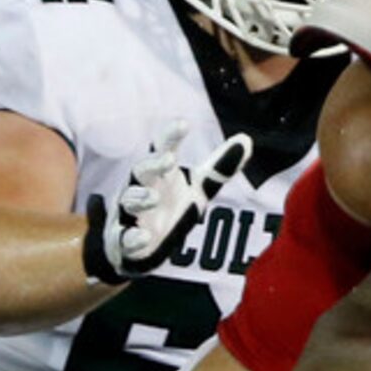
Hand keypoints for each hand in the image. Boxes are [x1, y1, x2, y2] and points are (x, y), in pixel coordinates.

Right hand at [86, 128, 253, 282]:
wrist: (142, 245)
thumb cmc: (170, 207)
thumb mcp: (198, 189)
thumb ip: (219, 169)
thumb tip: (246, 139)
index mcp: (159, 174)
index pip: (162, 148)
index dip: (171, 136)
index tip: (183, 124)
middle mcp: (141, 188)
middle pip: (142, 170)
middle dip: (153, 165)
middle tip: (169, 159)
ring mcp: (130, 214)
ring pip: (129, 201)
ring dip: (140, 197)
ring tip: (154, 197)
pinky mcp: (124, 240)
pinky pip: (124, 238)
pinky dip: (131, 238)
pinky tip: (143, 237)